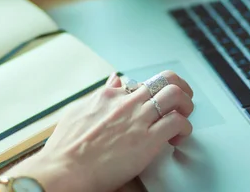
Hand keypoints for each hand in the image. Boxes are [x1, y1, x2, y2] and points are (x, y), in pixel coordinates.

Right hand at [3, 71, 193, 191]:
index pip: (142, 82)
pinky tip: (177, 138)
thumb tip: (114, 80)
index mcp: (110, 95)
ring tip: (183, 118)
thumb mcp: (78, 111)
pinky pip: (178, 122)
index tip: (155, 103)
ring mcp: (138, 118)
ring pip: (175, 95)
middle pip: (165, 80)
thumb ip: (99, 95)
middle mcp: (127, 101)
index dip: (153, 92)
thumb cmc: (66, 148)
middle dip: (180, 89)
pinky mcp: (148, 139)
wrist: (64, 170)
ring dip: (186, 105)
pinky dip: (184, 128)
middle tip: (182, 102)